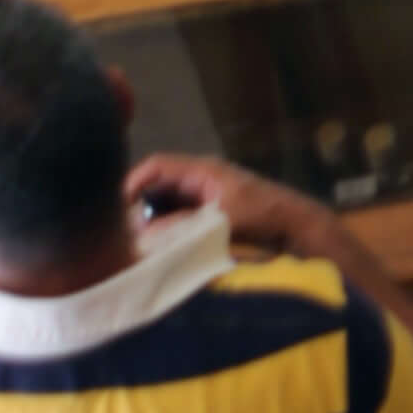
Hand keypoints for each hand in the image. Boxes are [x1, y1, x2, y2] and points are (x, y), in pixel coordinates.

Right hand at [128, 150, 341, 264]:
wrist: (296, 227)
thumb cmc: (263, 215)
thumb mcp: (219, 220)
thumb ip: (181, 225)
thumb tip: (142, 235)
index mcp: (202, 170)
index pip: (157, 166)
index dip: (133, 182)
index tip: (116, 207)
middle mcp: (200, 178)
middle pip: (158, 186)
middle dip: (139, 205)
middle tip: (124, 231)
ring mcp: (205, 195)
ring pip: (167, 204)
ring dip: (153, 220)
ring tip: (138, 242)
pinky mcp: (210, 213)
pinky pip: (180, 216)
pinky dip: (168, 228)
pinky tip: (160, 245)